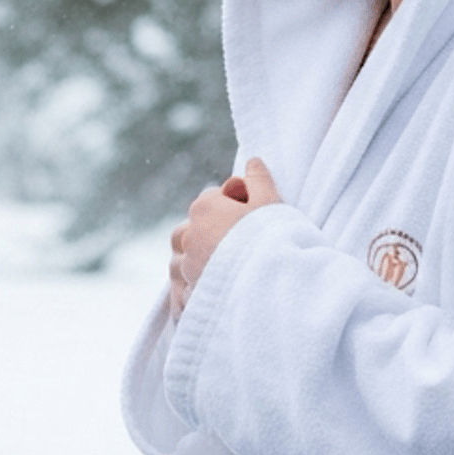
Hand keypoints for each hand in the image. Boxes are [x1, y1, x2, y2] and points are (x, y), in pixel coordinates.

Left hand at [168, 157, 280, 313]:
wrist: (269, 282)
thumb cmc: (270, 237)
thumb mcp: (270, 200)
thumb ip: (258, 178)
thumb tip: (253, 161)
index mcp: (204, 208)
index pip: (211, 201)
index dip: (232, 207)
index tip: (250, 219)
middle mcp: (189, 235)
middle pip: (191, 230)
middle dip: (207, 235)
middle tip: (235, 245)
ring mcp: (187, 266)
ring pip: (183, 260)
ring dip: (196, 262)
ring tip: (223, 271)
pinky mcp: (188, 293)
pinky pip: (183, 290)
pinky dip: (192, 290)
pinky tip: (210, 293)